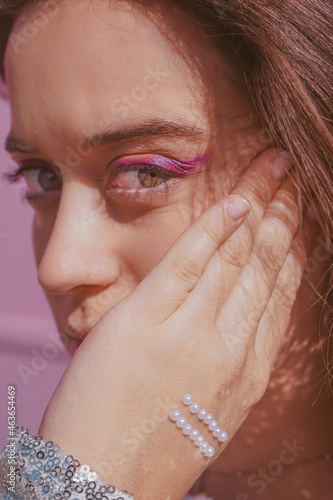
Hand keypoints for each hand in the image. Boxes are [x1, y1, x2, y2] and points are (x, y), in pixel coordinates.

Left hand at [39, 149, 316, 498]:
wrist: (101, 482)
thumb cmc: (151, 450)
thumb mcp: (209, 411)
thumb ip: (226, 364)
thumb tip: (239, 324)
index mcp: (247, 373)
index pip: (278, 296)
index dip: (293, 251)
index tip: (300, 220)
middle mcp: (231, 350)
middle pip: (264, 268)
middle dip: (283, 217)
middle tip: (295, 178)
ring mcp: (190, 335)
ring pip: (235, 259)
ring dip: (258, 209)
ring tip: (274, 172)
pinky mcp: (147, 324)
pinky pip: (189, 265)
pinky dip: (213, 229)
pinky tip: (234, 200)